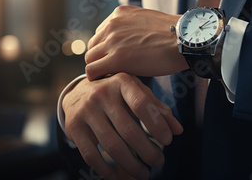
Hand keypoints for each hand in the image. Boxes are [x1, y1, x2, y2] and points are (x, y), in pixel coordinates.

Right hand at [62, 73, 182, 179]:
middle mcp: (102, 94)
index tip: (168, 141)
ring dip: (131, 164)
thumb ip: (157, 109)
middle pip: (128, 130)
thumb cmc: (117, 93)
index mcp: (122, 82)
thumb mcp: (137, 92)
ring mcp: (86, 111)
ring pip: (112, 145)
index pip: (142, 104)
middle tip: (159, 162)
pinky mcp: (74, 126)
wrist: (78, 91)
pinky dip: (104, 168)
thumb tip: (177, 130)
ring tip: (144, 173)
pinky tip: (115, 176)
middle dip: (147, 150)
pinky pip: (90, 153)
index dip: (156, 124)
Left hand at [85, 5, 187, 80]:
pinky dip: (98, 78)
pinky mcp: (116, 58)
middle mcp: (112, 24)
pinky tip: (110, 82)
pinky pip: (92, 71)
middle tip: (115, 70)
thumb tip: (134, 41)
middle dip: (102, 58)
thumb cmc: (176, 35)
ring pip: (90, 59)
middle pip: (93, 46)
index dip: (107, 49)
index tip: (117, 58)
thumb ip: (135, 28)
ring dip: (101, 69)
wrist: (186, 40)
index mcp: (119, 14)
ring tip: (115, 78)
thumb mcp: (150, 21)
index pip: (101, 34)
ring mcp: (112, 40)